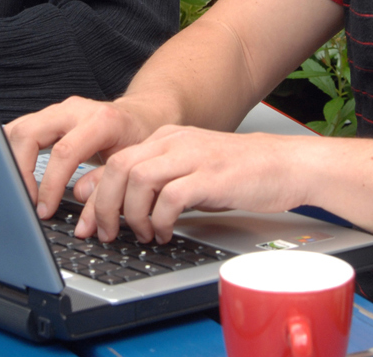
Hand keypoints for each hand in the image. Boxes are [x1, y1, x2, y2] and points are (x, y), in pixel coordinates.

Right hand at [3, 96, 165, 218]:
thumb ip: (107, 190)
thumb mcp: (132, 167)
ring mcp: (58, 110)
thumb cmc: (138, 141)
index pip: (64, 152)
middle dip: (20, 172)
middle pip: (29, 133)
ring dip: (12, 162)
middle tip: (26, 202)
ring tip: (21, 192)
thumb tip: (83, 221)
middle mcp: (74, 110)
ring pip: (18, 128)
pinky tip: (19, 176)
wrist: (141, 117)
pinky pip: (20, 130)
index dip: (50, 185)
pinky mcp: (47, 116)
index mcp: (101, 121)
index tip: (44, 210)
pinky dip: (14, 154)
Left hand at [72, 127, 310, 243]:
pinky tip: (164, 232)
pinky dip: (159, 220)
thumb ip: (158, 184)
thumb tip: (119, 207)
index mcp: (166, 138)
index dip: (94, 194)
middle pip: (119, 167)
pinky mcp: (211, 176)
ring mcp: (193, 156)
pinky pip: (170, 197)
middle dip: (104, 206)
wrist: (287, 165)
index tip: (86, 221)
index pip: (115, 161)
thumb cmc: (240, 173)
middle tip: (106, 233)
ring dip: (132, 213)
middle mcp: (175, 142)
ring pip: (139, 179)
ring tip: (140, 233)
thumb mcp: (190, 173)